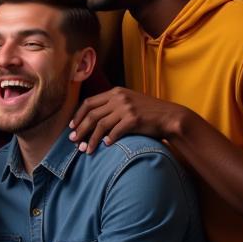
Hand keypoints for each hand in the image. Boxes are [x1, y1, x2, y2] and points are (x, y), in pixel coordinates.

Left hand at [68, 86, 187, 153]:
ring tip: (86, 149)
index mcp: (115, 92)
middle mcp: (118, 98)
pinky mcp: (134, 119)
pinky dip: (108, 140)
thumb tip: (92, 118)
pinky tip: (106, 146)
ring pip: (101, 125)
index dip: (78, 115)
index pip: (89, 102)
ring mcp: (126, 108)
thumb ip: (112, 105)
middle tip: (73, 140)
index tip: (72, 126)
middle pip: (92, 114)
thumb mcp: (128, 101)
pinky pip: (115, 132)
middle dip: (80, 129)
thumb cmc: (148, 112)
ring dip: (92, 139)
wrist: (170, 116)